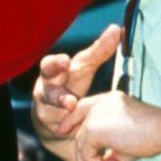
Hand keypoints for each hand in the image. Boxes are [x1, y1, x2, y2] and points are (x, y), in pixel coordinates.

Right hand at [32, 23, 121, 142]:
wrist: (58, 119)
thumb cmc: (72, 85)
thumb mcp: (84, 68)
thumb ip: (99, 50)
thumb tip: (116, 28)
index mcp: (54, 73)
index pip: (49, 65)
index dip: (56, 64)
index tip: (65, 62)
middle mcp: (45, 90)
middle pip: (47, 91)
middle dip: (58, 96)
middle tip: (71, 102)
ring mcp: (44, 110)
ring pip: (52, 113)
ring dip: (66, 117)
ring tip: (77, 119)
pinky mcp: (47, 129)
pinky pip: (59, 131)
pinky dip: (70, 131)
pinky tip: (77, 132)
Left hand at [66, 91, 157, 160]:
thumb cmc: (153, 136)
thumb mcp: (127, 144)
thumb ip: (111, 152)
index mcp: (108, 100)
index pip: (82, 108)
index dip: (71, 122)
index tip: (64, 134)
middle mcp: (99, 103)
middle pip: (79, 130)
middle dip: (82, 159)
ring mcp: (94, 114)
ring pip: (82, 146)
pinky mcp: (93, 127)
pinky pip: (87, 154)